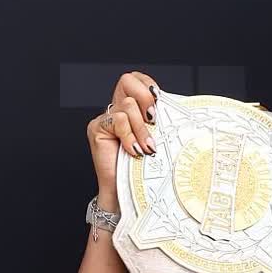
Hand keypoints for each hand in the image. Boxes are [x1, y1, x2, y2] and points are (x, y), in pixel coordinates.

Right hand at [88, 71, 159, 195]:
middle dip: (145, 98)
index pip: (136, 79)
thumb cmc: (144, 170)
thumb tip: (174, 107)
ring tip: (146, 149)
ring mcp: (106, 118)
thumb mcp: (156, 139)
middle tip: (153, 120)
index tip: (160, 103)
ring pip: (128, 105)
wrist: (127, 193)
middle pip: (128, 80)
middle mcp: (117, 109)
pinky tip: (133, 151)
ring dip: (141, 129)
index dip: (148, 85)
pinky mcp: (98, 128)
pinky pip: (118, 121)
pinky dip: (130, 137)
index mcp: (132, 109)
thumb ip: (158, 122)